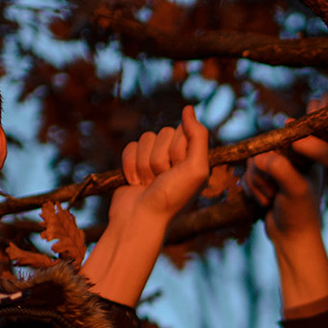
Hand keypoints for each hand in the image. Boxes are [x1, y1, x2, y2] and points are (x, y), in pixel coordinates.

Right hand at [108, 106, 212, 225]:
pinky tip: (136, 183)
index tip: (178, 171)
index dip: (177, 150)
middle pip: (163, 132)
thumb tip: (188, 108)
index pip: (182, 130)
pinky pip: (130, 147)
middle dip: (159, 158)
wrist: (140, 220)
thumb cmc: (172, 198)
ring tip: (149, 184)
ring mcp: (154, 160)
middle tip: (162, 180)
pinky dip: (130, 165)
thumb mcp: (196, 168)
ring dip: (144, 163)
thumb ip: (198, 136)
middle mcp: (176, 157)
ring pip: (145, 138)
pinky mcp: (134, 163)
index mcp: (194, 157)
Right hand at [245, 144, 325, 242]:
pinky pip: (247, 177)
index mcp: (306, 158)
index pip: (284, 138)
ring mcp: (277, 173)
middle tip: (271, 191)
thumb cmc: (299, 214)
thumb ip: (279, 168)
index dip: (272, 147)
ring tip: (269, 200)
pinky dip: (250, 190)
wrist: (292, 239)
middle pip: (262, 152)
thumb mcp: (294, 189)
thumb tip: (257, 158)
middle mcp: (292, 162)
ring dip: (256, 185)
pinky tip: (262, 203)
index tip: (267, 162)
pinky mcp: (265, 184)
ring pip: (252, 165)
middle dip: (261, 174)